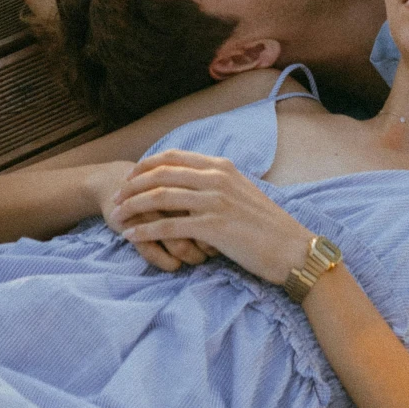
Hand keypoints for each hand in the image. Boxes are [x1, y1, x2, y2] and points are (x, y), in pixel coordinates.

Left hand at [108, 152, 312, 285]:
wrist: (293, 250)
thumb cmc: (267, 226)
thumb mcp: (242, 192)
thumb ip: (216, 184)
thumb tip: (193, 184)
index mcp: (221, 167)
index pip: (173, 157)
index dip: (146, 165)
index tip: (129, 176)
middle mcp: (216, 178)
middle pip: (160, 174)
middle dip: (132, 184)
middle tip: (115, 196)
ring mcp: (214, 201)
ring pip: (160, 197)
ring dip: (133, 206)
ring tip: (116, 215)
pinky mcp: (213, 227)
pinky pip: (168, 226)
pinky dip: (145, 230)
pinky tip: (131, 235)